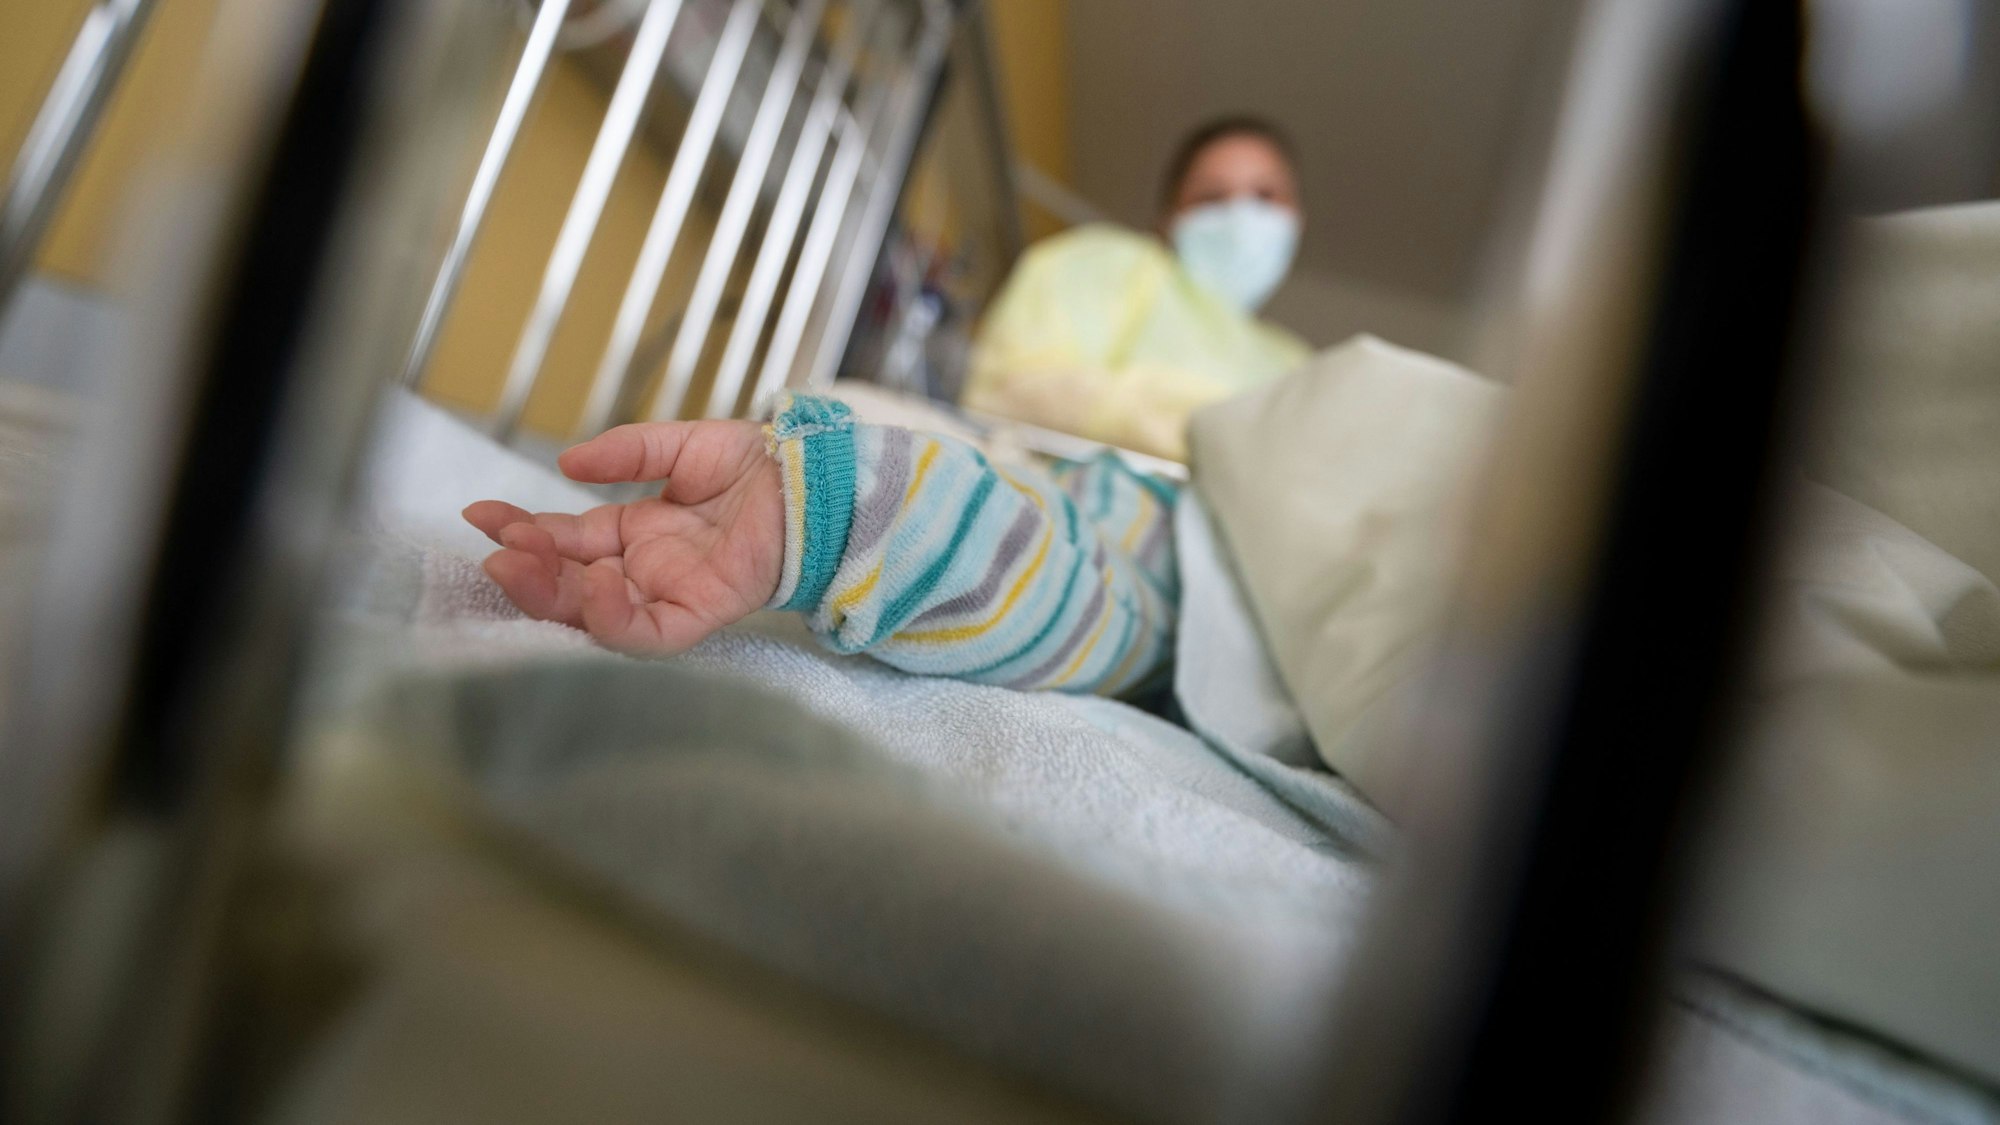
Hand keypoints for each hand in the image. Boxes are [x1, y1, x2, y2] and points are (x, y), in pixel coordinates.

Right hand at [463, 419, 783, 654]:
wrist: (815, 478)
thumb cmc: (758, 465)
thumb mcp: (680, 446)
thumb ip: (627, 454)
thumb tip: (566, 462)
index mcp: (635, 534)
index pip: (565, 542)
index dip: (523, 531)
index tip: (480, 515)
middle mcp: (645, 570)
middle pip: (571, 585)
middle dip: (528, 571)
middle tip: (495, 552)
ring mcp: (670, 595)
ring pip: (597, 615)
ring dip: (554, 596)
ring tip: (519, 565)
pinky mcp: (701, 614)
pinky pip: (649, 632)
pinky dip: (616, 618)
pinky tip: (597, 584)